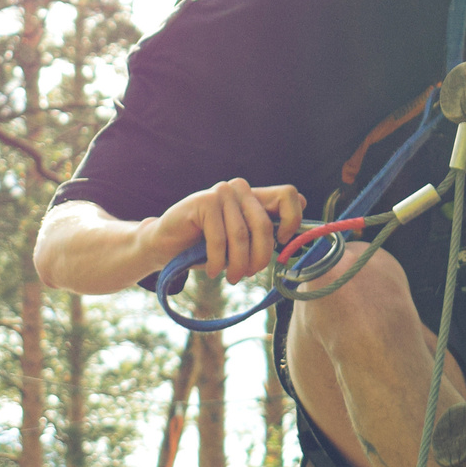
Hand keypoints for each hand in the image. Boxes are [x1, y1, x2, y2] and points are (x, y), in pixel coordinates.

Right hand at [152, 179, 305, 283]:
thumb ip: (266, 234)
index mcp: (255, 196)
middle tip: (249, 275)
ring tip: (231, 278)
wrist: (166, 246)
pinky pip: (220, 239)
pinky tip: (213, 271)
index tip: (281, 244)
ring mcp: (221, 192)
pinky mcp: (203, 201)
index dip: (293, 221)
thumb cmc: (207, 247)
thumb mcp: (242, 243)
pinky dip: (218, 261)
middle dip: (260, 257)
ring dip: (238, 264)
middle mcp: (241, 188)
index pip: (289, 195)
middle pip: (265, 224)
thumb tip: (300, 233)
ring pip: (241, 235)